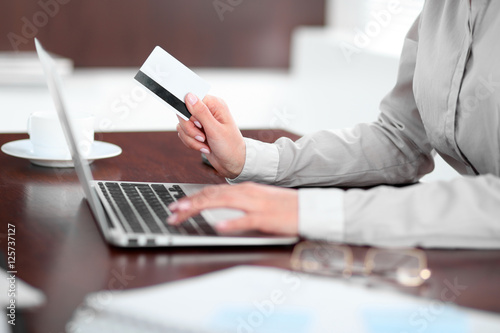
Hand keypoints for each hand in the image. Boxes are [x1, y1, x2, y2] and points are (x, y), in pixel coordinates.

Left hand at [167, 182, 298, 235]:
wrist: (307, 208)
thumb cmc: (283, 207)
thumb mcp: (257, 201)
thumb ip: (238, 203)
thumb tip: (219, 211)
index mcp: (244, 189)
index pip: (212, 191)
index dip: (192, 198)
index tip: (177, 205)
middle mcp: (246, 193)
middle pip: (212, 195)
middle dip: (189, 203)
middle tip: (172, 211)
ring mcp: (255, 204)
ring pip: (222, 203)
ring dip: (200, 208)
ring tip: (184, 214)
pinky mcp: (265, 218)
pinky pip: (245, 220)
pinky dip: (230, 223)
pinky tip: (218, 227)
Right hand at [176, 93, 245, 178]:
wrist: (232, 163)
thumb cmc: (230, 146)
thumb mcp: (215, 129)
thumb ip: (201, 112)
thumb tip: (189, 96)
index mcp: (214, 104)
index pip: (191, 99)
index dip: (190, 113)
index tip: (199, 124)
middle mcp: (207, 110)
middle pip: (183, 113)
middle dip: (190, 129)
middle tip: (202, 137)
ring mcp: (201, 121)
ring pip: (182, 125)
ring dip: (191, 138)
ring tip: (204, 143)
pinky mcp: (196, 131)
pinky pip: (183, 133)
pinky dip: (191, 142)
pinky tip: (203, 147)